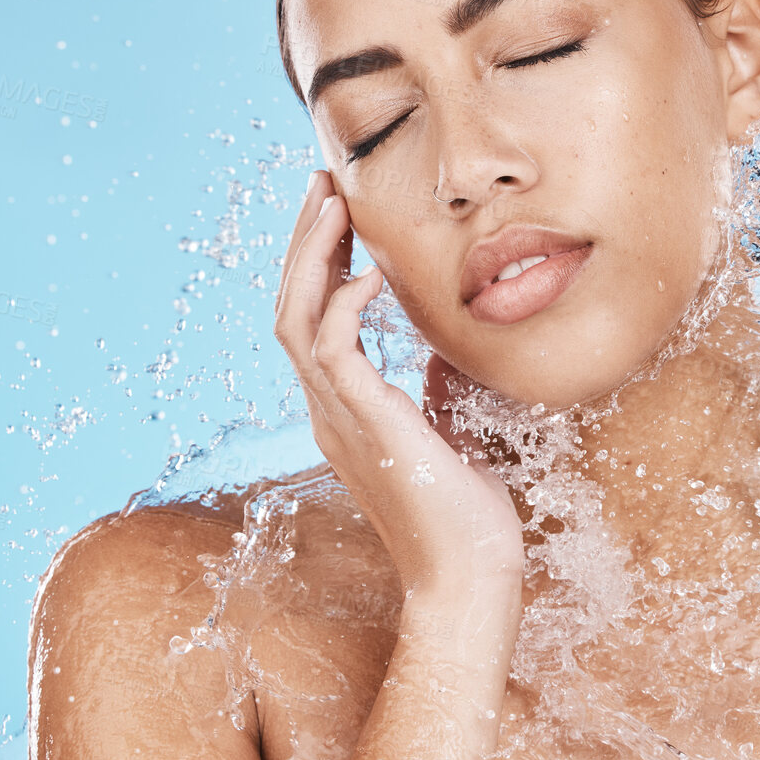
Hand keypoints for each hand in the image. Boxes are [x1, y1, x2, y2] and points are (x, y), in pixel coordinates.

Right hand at [273, 170, 525, 595]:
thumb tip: (440, 345)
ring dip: (311, 257)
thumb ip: (429, 387)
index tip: (337, 211)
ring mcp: (338, 420)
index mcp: (343, 409)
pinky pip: (334, 353)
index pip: (309, 320)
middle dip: (303, 240)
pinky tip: (370, 275)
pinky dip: (343, 306)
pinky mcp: (365, 427)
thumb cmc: (466, 514)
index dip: (316, 262)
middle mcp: (327, 411)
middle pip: (290, 308)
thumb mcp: (447, 430)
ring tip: (333, 204)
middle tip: (321, 183)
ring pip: (296, 321)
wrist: (468, 576)